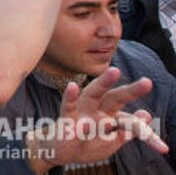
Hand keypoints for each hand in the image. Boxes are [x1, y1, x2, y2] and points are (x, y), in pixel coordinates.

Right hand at [29, 68, 166, 171]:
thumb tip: (146, 113)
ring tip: (115, 71)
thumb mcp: (110, 140)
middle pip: (115, 98)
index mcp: (109, 116)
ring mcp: (82, 112)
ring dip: (103, 83)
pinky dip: (70, 97)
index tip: (162, 148)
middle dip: (131, 91)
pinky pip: (68, 106)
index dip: (146, 133)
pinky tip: (72, 86)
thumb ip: (127, 128)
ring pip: (93, 94)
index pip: (131, 120)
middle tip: (147, 82)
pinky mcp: (66, 118)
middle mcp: (97, 110)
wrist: (61, 152)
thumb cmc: (86, 143)